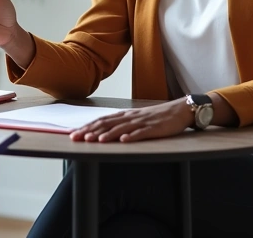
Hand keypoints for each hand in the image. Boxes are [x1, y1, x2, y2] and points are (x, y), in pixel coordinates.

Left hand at [71, 101, 193, 142]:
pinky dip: (131, 136)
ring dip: (107, 134)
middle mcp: (130, 117)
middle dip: (90, 131)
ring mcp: (142, 122)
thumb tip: (104, 131)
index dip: (87, 127)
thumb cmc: (157, 117)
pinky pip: (141, 133)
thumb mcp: (137, 119)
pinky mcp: (154, 128)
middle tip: (76, 138)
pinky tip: (123, 141)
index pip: (102, 120)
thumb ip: (122, 124)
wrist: (179, 110)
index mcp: (125, 115)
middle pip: (107, 124)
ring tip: (95, 140)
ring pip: (121, 128)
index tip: (73, 133)